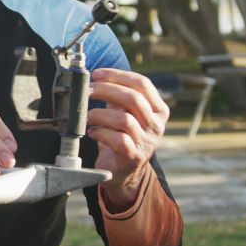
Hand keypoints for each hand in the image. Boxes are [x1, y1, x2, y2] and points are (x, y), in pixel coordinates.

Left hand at [86, 69, 169, 209]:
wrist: (125, 170)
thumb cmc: (123, 135)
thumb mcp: (126, 111)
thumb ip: (118, 95)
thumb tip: (96, 76)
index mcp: (158, 110)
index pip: (143, 84)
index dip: (118, 75)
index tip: (97, 74)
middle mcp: (156, 125)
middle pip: (134, 99)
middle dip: (106, 90)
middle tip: (88, 90)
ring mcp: (146, 142)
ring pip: (124, 119)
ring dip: (100, 114)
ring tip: (88, 116)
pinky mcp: (133, 157)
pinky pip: (117, 140)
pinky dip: (100, 132)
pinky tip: (92, 131)